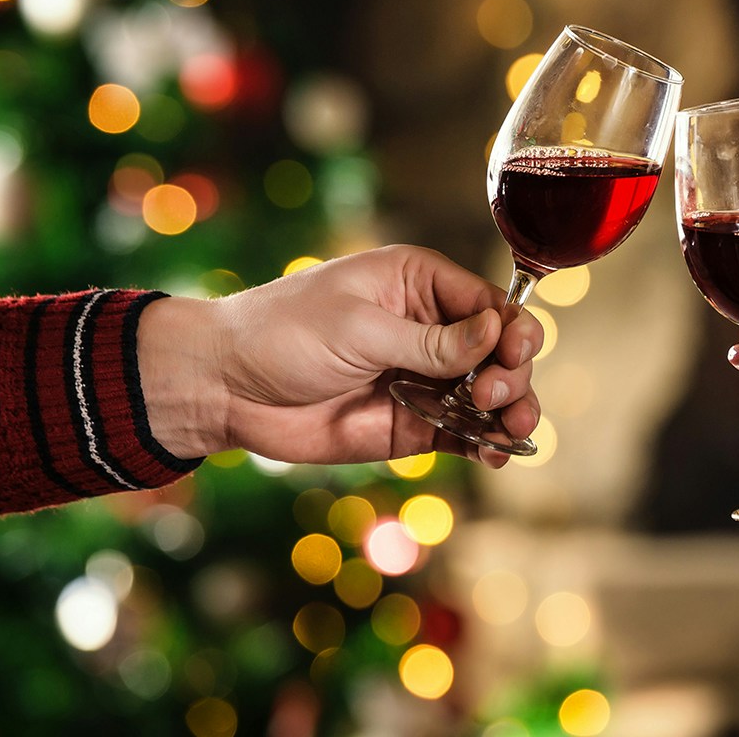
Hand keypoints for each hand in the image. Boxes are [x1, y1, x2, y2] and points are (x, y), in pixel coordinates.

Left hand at [140, 245, 542, 469]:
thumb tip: (498, 332)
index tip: (513, 355)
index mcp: (418, 284)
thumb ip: (432, 341)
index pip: (490, 303)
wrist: (225, 388)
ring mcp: (424, 378)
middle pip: (501, 350)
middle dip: (511, 373)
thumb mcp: (360, 329)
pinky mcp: (413, 424)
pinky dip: (485, 443)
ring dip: (512, 411)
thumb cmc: (283, 334)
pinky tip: (495, 453)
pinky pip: (463, 432)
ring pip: (491, 394)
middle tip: (489, 395)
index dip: (513, 329)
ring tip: (512, 431)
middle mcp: (430, 328)